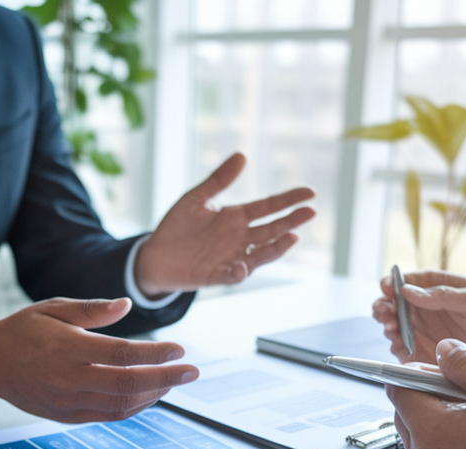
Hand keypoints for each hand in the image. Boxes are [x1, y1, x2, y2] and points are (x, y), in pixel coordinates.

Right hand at [0, 297, 197, 423]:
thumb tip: (126, 305)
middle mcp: (68, 379)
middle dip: (165, 379)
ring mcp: (67, 402)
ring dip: (153, 395)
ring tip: (173, 381)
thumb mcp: (53, 307)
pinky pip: (108, 415)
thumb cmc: (23, 330)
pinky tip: (149, 394)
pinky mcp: (66, 416)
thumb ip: (92, 309)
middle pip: (127, 384)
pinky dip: (134, 407)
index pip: (121, 354)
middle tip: (192, 372)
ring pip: (121, 405)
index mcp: (66, 348)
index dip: (154, 354)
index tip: (179, 349)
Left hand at [135, 153, 315, 295]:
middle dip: (291, 222)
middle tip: (310, 213)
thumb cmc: (177, 227)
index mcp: (236, 218)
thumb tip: (242, 155)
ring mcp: (230, 258)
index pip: (269, 207)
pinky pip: (231, 276)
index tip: (310, 192)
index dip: (289, 200)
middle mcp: (239, 239)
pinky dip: (238, 272)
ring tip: (292, 238)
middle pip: (271, 230)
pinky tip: (243, 266)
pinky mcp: (214, 275)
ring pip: (260, 255)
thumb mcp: (196, 198)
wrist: (154, 254)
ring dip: (276, 248)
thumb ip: (218, 180)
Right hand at [372, 270, 465, 375]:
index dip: (391, 284)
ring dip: (388, 328)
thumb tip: (409, 291)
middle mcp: (423, 309)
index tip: (386, 289)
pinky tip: (401, 348)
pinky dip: (396, 349)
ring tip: (394, 331)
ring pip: (392, 328)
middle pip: (392, 305)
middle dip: (383, 308)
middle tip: (386, 315)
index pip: (405, 282)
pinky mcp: (422, 354)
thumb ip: (443, 295)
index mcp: (434, 288)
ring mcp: (421, 332)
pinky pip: (402, 351)